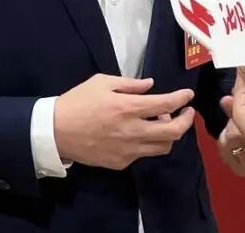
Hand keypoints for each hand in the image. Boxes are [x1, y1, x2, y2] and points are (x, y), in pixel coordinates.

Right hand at [53, 74, 195, 169]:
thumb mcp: (101, 82)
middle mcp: (134, 131)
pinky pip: (143, 153)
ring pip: (163, 147)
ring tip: (161, 122)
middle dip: (186, 121)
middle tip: (186, 113)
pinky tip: (138, 133)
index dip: (182, 98)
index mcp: (128, 107)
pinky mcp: (122, 162)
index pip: (166, 104)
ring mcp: (129, 150)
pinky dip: (147, 142)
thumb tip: (150, 85)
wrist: (56, 131)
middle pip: (174, 132)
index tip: (188, 95)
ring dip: (169, 134)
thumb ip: (129, 84)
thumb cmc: (78, 101)